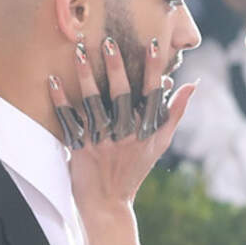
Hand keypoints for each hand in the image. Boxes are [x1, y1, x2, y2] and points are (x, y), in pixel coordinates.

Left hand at [47, 37, 197, 214]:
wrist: (108, 203)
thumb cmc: (136, 168)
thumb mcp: (160, 142)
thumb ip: (175, 112)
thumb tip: (192, 84)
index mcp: (146, 130)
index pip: (152, 94)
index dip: (153, 69)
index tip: (152, 44)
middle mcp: (126, 134)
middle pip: (121, 95)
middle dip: (116, 67)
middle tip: (109, 41)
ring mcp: (102, 141)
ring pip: (93, 103)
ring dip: (86, 76)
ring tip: (80, 51)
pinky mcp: (80, 147)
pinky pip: (69, 119)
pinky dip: (60, 100)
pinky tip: (53, 79)